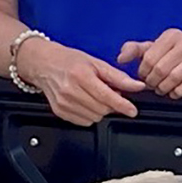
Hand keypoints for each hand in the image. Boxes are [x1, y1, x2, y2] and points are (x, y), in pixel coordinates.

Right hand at [16, 37, 144, 126]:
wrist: (43, 63)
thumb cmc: (69, 60)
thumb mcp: (96, 63)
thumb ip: (118, 77)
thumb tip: (138, 86)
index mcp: (81, 76)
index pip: (106, 96)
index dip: (122, 105)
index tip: (132, 111)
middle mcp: (70, 91)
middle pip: (102, 109)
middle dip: (112, 104)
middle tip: (110, 93)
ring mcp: (63, 103)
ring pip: (94, 117)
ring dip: (102, 110)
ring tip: (96, 96)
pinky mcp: (59, 112)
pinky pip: (84, 121)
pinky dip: (91, 114)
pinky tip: (87, 102)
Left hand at [117, 29, 181, 98]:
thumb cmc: (178, 53)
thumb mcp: (157, 47)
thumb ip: (135, 50)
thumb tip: (120, 59)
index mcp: (171, 36)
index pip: (149, 57)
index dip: (143, 72)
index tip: (144, 76)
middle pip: (160, 69)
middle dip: (153, 82)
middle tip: (152, 85)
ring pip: (173, 78)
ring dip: (163, 88)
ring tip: (161, 89)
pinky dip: (176, 92)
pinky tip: (174, 92)